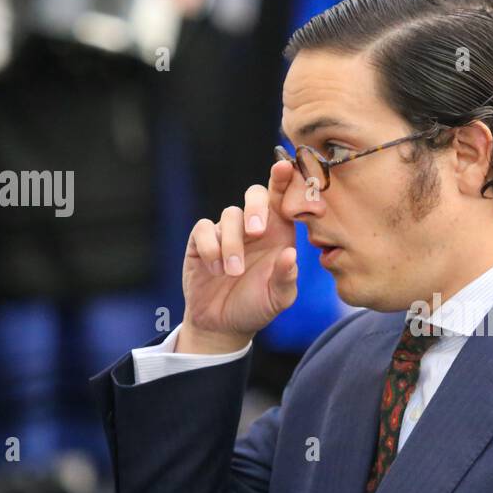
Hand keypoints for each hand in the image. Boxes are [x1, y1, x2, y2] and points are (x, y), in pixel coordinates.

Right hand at [178, 160, 298, 353]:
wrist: (223, 325)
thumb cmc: (257, 306)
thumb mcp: (278, 298)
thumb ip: (286, 278)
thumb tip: (290, 255)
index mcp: (278, 234)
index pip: (283, 200)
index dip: (284, 181)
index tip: (285, 166)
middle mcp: (253, 227)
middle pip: (254, 194)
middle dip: (256, 207)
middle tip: (257, 233)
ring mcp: (226, 232)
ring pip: (229, 215)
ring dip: (232, 244)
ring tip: (234, 272)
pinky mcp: (202, 241)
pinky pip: (204, 230)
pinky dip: (211, 248)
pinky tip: (215, 269)